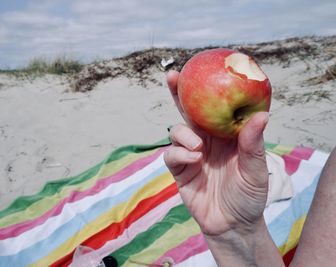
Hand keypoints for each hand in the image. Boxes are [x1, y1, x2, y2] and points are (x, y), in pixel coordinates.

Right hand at [164, 70, 269, 235]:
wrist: (233, 224)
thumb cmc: (249, 196)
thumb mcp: (255, 170)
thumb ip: (253, 144)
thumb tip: (262, 115)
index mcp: (225, 135)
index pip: (213, 107)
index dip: (205, 88)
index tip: (201, 67)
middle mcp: (206, 140)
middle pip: (187, 111)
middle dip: (178, 93)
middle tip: (173, 76)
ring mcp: (190, 154)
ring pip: (176, 131)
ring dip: (184, 134)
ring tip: (199, 148)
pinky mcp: (179, 169)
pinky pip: (171, 154)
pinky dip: (179, 153)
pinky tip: (194, 160)